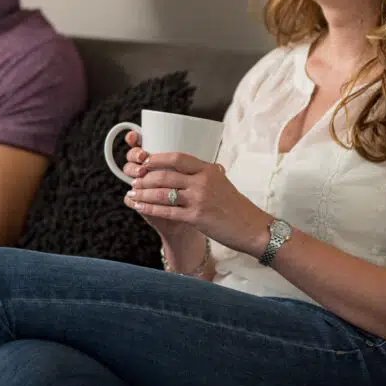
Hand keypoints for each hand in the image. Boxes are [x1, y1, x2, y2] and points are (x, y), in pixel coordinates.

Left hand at [123, 146, 272, 256]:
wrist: (253, 228)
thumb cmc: (237, 207)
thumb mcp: (222, 183)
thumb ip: (207, 174)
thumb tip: (195, 166)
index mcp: (208, 170)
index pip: (178, 158)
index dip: (157, 158)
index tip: (144, 161)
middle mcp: (203, 182)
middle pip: (166, 174)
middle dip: (146, 177)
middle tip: (133, 178)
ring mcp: (199, 199)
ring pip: (163, 193)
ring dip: (144, 193)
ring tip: (132, 193)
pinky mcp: (196, 217)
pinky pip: (167, 211)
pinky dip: (150, 209)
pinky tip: (140, 207)